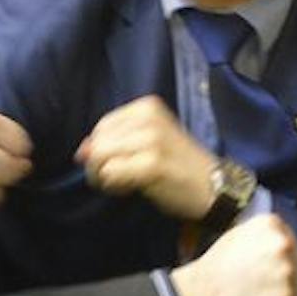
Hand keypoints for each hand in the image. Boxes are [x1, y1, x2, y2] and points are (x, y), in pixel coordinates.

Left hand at [78, 94, 214, 219]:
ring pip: (100, 158)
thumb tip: (81, 152)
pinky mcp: (152, 164)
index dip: (102, 150)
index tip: (121, 164)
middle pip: (98, 142)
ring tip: (127, 183)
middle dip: (99, 165)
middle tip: (120, 179)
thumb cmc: (178, 166)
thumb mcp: (148, 143)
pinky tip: (131, 188)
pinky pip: (111, 174)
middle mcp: (149, 117)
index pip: (102, 127)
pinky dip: (114, 185)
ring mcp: (152, 139)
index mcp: (147, 107)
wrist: (215, 187)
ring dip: (105, 177)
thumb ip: (115, 141)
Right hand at [169, 214, 296, 295]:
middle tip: (256, 281)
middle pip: (293, 262)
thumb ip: (261, 234)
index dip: (275, 254)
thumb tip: (277, 241)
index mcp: (271, 225)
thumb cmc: (213, 267)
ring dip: (277, 293)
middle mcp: (283, 246)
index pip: (287, 238)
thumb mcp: (236, 234)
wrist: (199, 295)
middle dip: (279, 272)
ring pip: (292, 286)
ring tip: (253, 294)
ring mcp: (288, 276)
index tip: (265, 263)